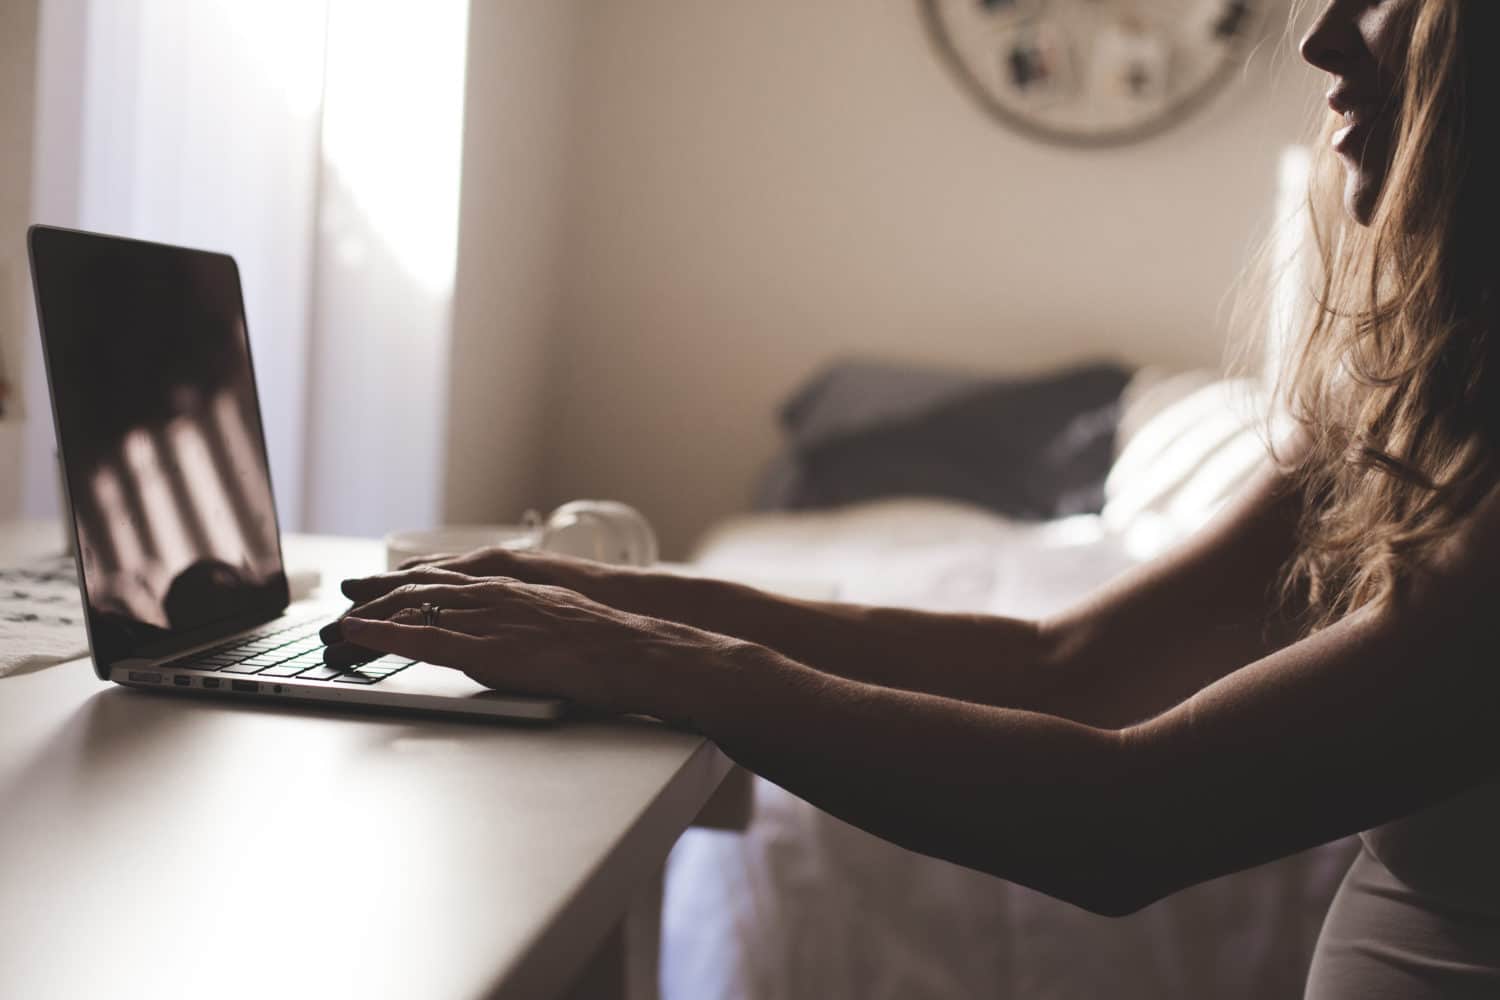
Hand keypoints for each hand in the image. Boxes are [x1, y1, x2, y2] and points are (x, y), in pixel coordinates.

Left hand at [324, 548, 668, 646]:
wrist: (634, 651)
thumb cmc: (609, 644)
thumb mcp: (560, 621)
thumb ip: (525, 623)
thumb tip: (508, 639)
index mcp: (512, 585)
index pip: (447, 577)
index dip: (408, 582)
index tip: (380, 587)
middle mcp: (493, 592)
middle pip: (420, 587)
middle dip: (378, 594)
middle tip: (345, 598)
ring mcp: (486, 616)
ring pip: (411, 606)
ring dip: (368, 615)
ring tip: (335, 624)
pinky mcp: (482, 646)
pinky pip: (420, 636)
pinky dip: (381, 632)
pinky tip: (356, 633)